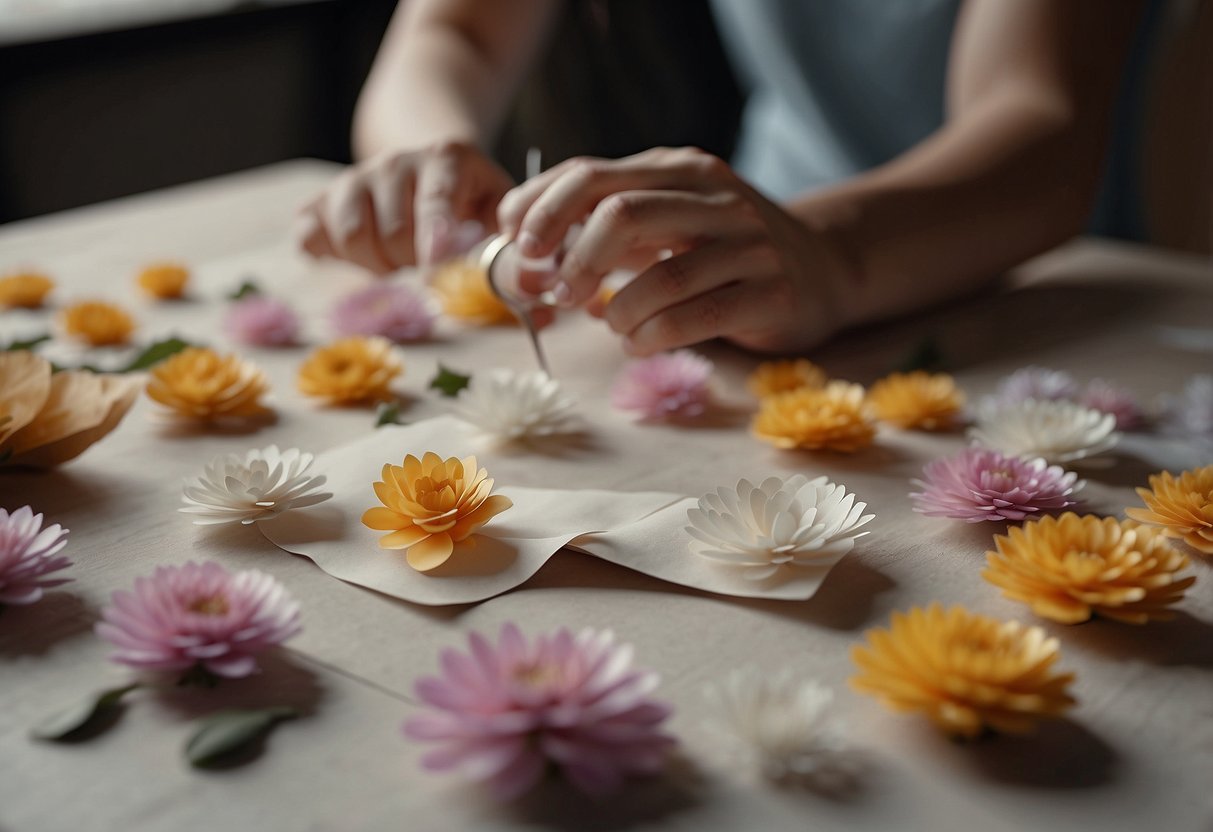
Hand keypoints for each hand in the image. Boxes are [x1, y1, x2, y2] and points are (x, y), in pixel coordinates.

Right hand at [296, 141, 512, 273]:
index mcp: (444, 159)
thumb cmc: (469, 196)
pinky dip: (331, 257)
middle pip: (393, 234)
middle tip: (426, 264)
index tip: (433, 270)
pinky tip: (360, 255)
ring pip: (351, 238)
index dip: (434, 239)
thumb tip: (514, 283)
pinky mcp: (319, 200)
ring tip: (399, 259)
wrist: (425, 162)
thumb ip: (504, 239)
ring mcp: (352, 179)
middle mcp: (393, 162)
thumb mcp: (497, 204)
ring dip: (377, 265)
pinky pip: (309, 237)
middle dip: (412, 264)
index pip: (436, 203)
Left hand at [496, 147, 856, 354]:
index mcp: (678, 170)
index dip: (542, 209)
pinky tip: (640, 344)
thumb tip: (529, 258)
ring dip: (619, 311)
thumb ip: (605, 230)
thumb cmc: (723, 250)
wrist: (824, 267)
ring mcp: (749, 243)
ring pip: (662, 275)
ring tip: (614, 326)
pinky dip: (655, 336)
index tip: (518, 245)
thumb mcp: (667, 222)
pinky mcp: (773, 291)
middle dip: (575, 259)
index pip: (592, 175)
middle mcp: (715, 197)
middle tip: (558, 294)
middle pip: (621, 213)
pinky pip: (699, 316)